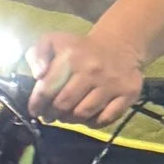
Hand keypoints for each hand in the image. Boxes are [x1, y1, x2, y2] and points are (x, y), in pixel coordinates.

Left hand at [27, 26, 145, 128]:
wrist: (118, 45)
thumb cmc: (79, 48)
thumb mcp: (53, 41)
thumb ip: (37, 54)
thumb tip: (38, 75)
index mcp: (71, 56)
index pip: (47, 88)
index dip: (37, 103)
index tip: (35, 110)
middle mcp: (91, 70)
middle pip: (64, 104)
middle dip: (52, 113)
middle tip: (50, 115)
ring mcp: (111, 83)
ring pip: (83, 113)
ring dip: (70, 119)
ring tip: (65, 116)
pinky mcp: (128, 93)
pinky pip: (106, 118)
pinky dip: (92, 123)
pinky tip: (86, 118)